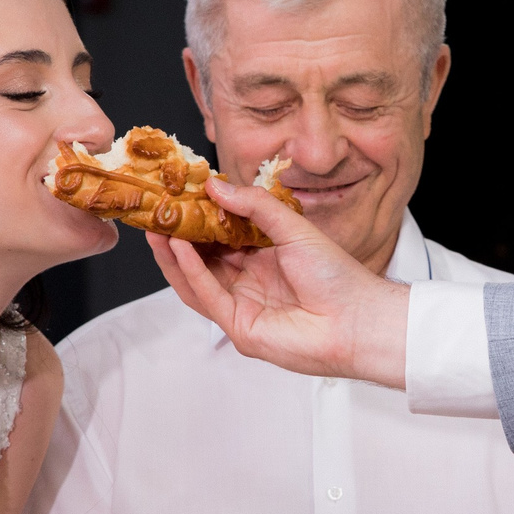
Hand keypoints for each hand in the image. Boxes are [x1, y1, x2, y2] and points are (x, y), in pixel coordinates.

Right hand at [148, 178, 410, 385]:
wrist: (358, 319)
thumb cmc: (336, 276)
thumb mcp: (293, 227)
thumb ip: (255, 206)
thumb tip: (215, 185)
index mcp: (261, 258)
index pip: (218, 237)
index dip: (196, 218)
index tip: (176, 195)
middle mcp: (247, 283)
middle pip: (201, 260)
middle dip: (176, 237)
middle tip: (155, 212)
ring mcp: (241, 307)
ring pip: (196, 282)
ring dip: (174, 256)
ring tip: (157, 229)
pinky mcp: (239, 327)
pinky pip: (208, 297)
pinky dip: (192, 272)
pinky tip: (180, 249)